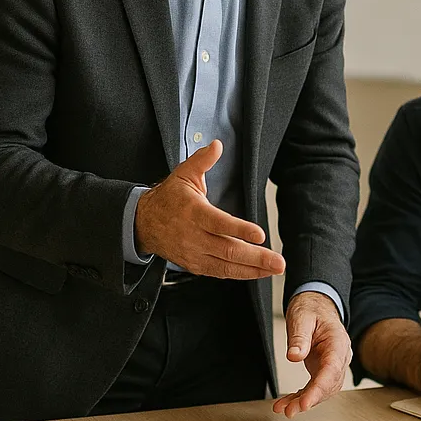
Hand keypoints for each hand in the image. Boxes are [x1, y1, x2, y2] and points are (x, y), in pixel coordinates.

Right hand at [135, 140, 284, 279]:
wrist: (142, 223)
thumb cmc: (168, 198)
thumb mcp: (183, 174)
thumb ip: (202, 161)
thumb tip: (217, 145)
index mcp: (194, 212)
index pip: (219, 223)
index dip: (240, 230)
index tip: (260, 235)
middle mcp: (194, 236)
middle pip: (228, 250)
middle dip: (256, 258)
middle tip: (278, 261)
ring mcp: (194, 253)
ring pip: (226, 265)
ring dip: (253, 270)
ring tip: (274, 269)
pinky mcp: (194, 265)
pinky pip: (219, 272)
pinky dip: (239, 274)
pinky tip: (257, 273)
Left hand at [273, 292, 350, 417]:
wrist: (317, 306)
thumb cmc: (312, 310)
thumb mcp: (302, 317)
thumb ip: (300, 337)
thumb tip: (294, 356)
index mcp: (337, 341)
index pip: (332, 369)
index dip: (320, 388)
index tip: (306, 402)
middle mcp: (339, 355)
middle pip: (330, 383)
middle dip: (311, 399)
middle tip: (291, 410)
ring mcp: (332, 364)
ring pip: (323, 389)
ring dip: (304, 401)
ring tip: (285, 409)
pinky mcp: (322, 369)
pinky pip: (314, 387)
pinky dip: (301, 397)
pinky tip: (288, 403)